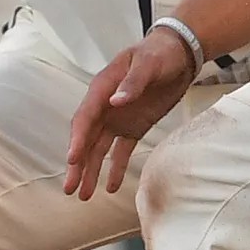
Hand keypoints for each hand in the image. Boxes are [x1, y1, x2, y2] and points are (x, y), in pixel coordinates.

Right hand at [64, 29, 196, 199]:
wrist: (178, 54)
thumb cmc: (159, 53)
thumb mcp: (148, 63)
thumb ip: (133, 82)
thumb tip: (115, 101)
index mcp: (102, 89)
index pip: (85, 117)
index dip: (77, 139)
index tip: (72, 159)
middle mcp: (105, 106)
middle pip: (86, 138)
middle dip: (77, 164)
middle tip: (70, 188)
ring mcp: (117, 119)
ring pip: (99, 149)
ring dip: (91, 170)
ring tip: (84, 196)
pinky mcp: (133, 127)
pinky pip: (120, 150)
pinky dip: (115, 167)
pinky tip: (110, 186)